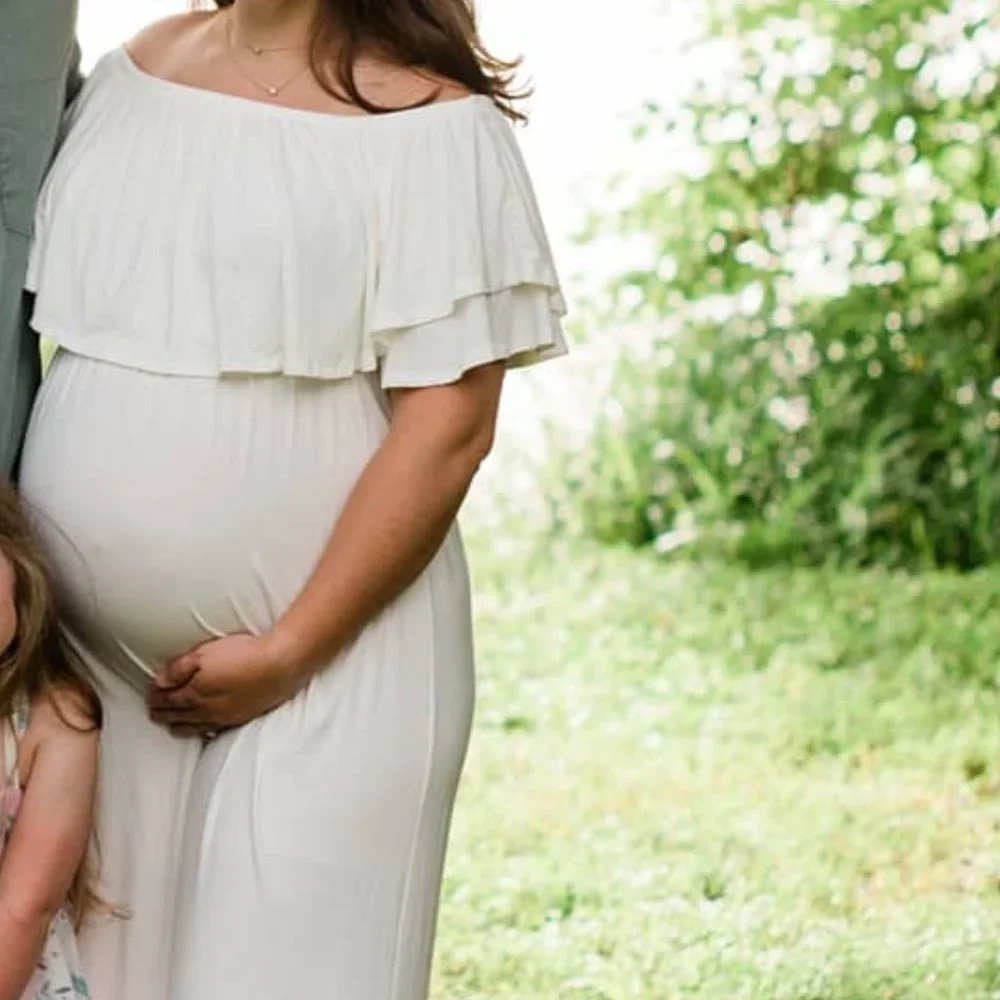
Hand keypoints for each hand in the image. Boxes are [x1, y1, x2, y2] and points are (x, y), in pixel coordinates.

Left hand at [147, 633, 303, 736]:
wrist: (279, 666)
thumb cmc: (243, 655)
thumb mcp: (204, 653)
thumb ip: (179, 668)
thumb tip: (158, 681)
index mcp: (194, 693)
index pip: (168, 699)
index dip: (156, 697)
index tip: (149, 696)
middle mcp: (207, 710)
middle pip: (178, 715)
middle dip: (163, 714)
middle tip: (153, 714)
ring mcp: (224, 717)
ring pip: (194, 727)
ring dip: (179, 726)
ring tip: (171, 726)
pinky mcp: (241, 717)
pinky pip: (214, 730)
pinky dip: (202, 732)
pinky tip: (203, 730)